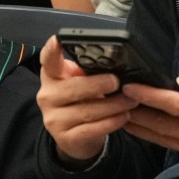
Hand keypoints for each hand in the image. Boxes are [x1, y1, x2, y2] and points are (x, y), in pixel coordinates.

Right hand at [36, 35, 138, 163]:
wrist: (75, 138)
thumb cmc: (81, 101)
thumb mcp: (80, 83)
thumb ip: (88, 71)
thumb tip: (114, 62)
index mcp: (51, 77)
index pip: (48, 60)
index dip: (51, 50)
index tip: (57, 39)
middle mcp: (48, 97)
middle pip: (73, 88)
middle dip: (98, 84)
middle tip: (118, 81)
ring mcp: (54, 120)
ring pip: (87, 111)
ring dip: (113, 105)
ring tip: (131, 100)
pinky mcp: (66, 138)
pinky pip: (92, 129)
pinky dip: (111, 122)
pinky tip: (124, 117)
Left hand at [121, 74, 178, 174]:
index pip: (177, 105)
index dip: (150, 97)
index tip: (130, 88)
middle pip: (165, 128)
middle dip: (138, 115)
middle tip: (116, 104)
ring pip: (169, 142)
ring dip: (145, 130)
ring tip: (124, 118)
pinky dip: (165, 139)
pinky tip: (153, 130)